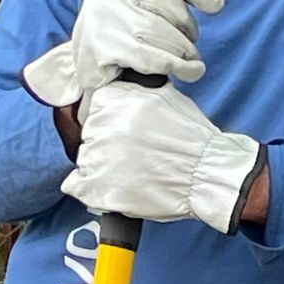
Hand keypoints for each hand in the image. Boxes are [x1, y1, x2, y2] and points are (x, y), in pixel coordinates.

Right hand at [23, 0, 223, 110]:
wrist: (87, 56)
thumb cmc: (127, 23)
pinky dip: (175, 65)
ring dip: (184, 49)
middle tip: (192, 42)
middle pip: (166, 1)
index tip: (216, 6)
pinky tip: (189, 71)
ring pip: (160, 31)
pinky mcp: (102, 47)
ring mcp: (104, 17)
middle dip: (188, 25)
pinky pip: (149, 57)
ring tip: (191, 58)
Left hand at [64, 78, 266, 234]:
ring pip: (85, 160)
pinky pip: (76, 186)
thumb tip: (115, 95)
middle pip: (89, 135)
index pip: (93, 109)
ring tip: (133, 172)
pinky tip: (108, 188)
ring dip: (103, 167)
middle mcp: (101, 125)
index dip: (110, 122)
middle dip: (107, 144)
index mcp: (113, 99)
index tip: (125, 133)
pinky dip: (87, 188)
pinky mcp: (98, 187)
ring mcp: (97, 157)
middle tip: (135, 154)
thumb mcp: (163, 97)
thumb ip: (132, 95)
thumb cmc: (192, 139)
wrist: (207, 173)